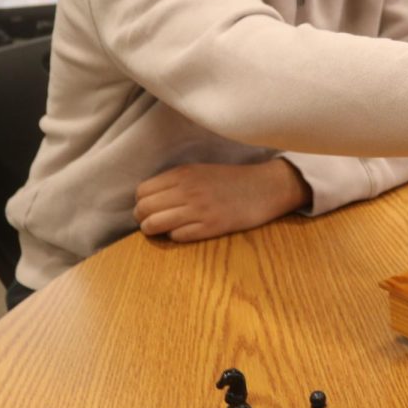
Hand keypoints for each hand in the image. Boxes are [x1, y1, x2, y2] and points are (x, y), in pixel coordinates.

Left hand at [134, 159, 310, 242]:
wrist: (266, 187)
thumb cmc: (232, 180)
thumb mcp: (200, 171)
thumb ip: (175, 182)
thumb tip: (148, 200)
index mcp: (182, 174)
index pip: (141, 192)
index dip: (142, 203)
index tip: (151, 208)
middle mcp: (186, 190)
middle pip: (143, 209)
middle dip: (144, 219)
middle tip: (155, 222)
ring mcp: (198, 209)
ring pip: (154, 225)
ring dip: (155, 231)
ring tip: (165, 230)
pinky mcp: (210, 227)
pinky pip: (177, 236)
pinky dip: (177, 236)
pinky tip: (187, 231)